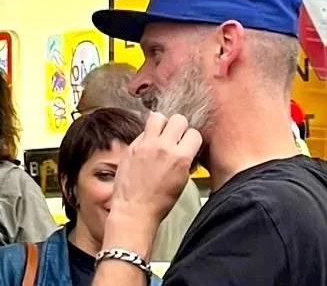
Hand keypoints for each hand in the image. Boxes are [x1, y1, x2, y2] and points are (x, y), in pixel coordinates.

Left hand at [103, 112, 200, 249]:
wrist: (134, 210)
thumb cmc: (158, 202)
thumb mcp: (181, 181)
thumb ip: (185, 160)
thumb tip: (187, 149)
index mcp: (180, 158)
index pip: (194, 133)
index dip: (192, 140)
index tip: (189, 144)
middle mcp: (163, 147)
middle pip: (178, 119)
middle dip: (179, 127)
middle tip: (176, 138)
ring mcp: (146, 144)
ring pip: (158, 116)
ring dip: (162, 124)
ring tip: (161, 136)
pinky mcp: (132, 146)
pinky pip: (143, 130)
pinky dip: (147, 136)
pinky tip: (148, 147)